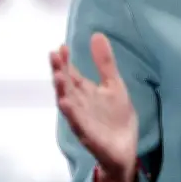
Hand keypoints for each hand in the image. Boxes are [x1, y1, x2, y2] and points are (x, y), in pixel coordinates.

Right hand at [50, 33, 138, 181]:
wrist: (126, 147)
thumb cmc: (116, 116)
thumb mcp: (113, 84)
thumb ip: (104, 62)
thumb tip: (96, 34)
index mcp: (85, 92)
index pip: (72, 73)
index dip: (66, 61)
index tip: (61, 46)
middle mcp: (80, 104)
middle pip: (66, 86)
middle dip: (59, 72)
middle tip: (54, 56)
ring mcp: (83, 120)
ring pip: (68, 104)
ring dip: (62, 91)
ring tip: (58, 76)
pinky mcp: (89, 135)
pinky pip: (78, 124)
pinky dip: (72, 115)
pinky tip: (67, 104)